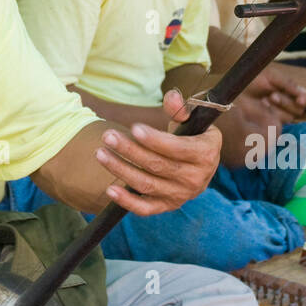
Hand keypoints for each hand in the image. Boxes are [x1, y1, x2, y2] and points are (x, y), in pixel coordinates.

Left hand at [97, 89, 222, 216]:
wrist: (202, 163)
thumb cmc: (192, 135)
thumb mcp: (193, 119)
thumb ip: (180, 108)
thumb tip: (172, 97)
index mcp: (205, 154)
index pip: (177, 148)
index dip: (155, 139)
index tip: (134, 128)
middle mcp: (196, 178)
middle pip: (157, 165)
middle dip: (130, 150)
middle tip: (107, 135)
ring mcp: (181, 195)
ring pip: (147, 185)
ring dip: (121, 170)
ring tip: (100, 153)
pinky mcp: (168, 206)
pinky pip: (146, 208)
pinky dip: (127, 201)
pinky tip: (110, 189)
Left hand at [242, 67, 305, 121]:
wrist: (233, 85)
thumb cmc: (252, 78)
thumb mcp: (272, 77)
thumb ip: (289, 84)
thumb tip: (305, 96)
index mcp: (289, 91)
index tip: (301, 99)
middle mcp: (286, 104)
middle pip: (299, 109)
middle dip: (287, 102)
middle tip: (272, 95)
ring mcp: (277, 114)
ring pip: (290, 117)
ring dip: (279, 108)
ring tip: (265, 99)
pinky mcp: (269, 124)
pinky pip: (279, 124)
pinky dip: (272, 116)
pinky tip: (262, 108)